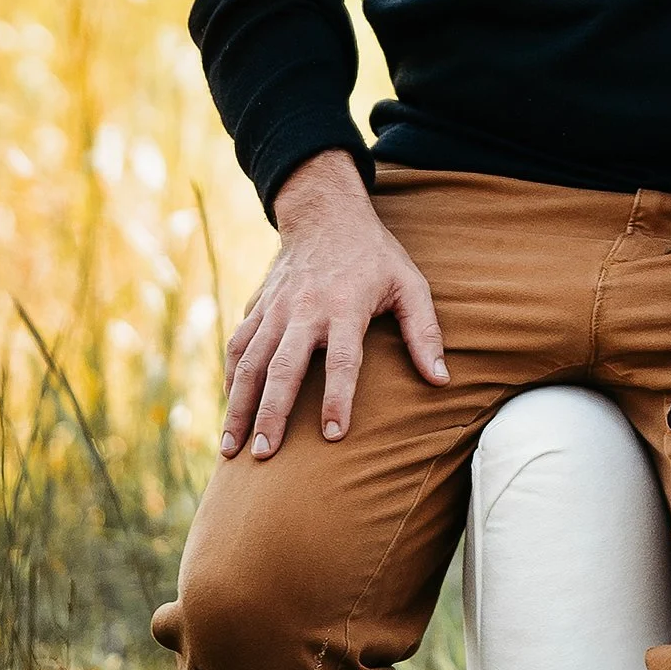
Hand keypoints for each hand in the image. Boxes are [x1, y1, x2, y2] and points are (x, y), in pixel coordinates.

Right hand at [220, 150, 447, 459]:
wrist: (325, 214)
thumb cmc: (375, 255)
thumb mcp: (410, 284)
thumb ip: (424, 333)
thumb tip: (441, 380)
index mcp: (345, 307)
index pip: (342, 361)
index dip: (338, 399)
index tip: (334, 435)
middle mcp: (304, 311)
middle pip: (283, 368)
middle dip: (271, 414)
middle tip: (264, 455)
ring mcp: (276, 309)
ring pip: (250, 363)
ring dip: (239, 406)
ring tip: (233, 449)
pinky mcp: (258, 307)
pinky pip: (238, 346)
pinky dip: (231, 379)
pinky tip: (229, 409)